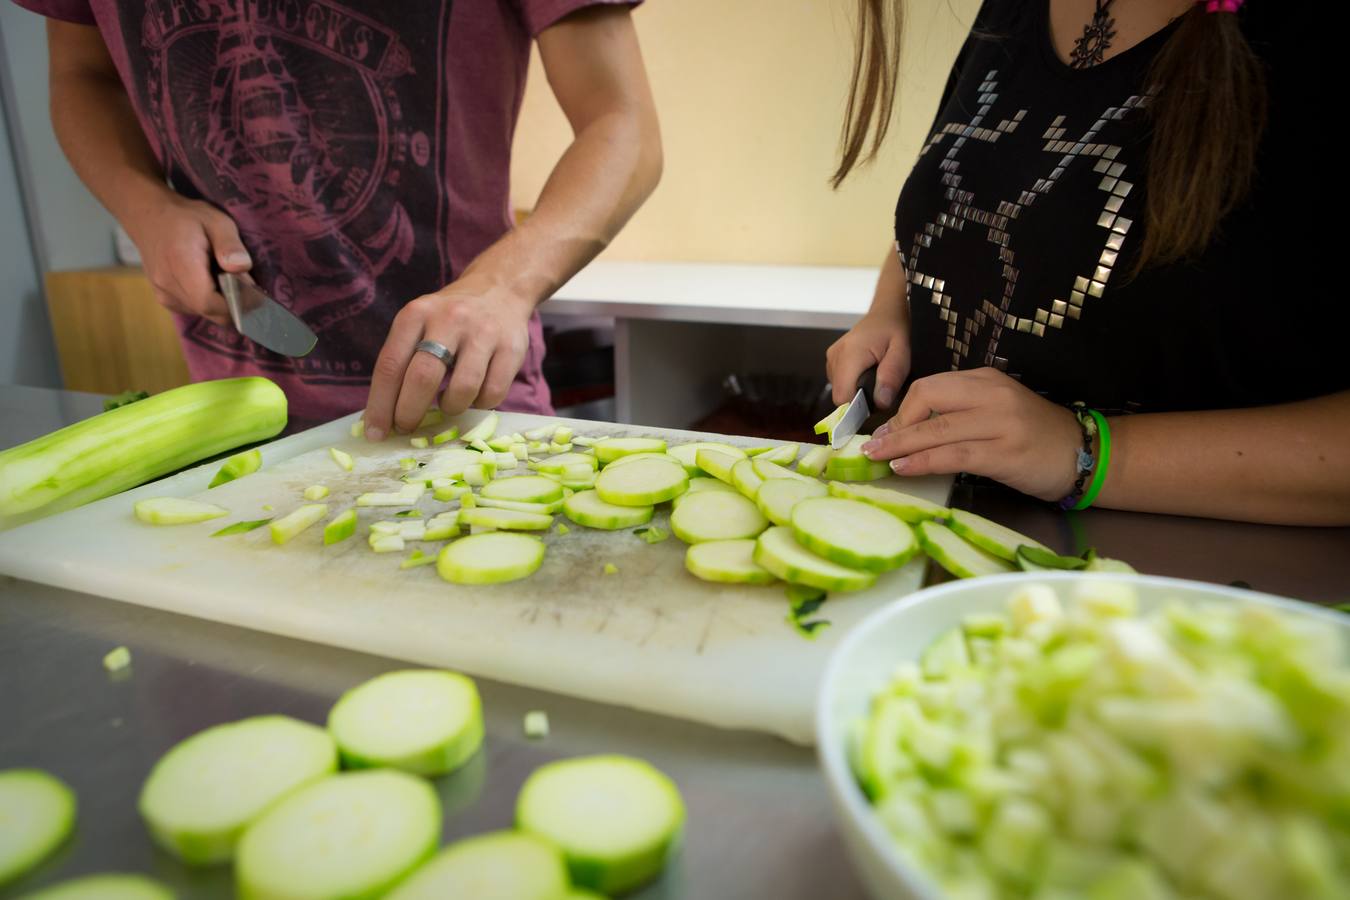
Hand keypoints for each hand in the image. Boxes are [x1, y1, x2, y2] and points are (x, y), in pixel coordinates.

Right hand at [125, 194, 251, 326]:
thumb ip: (230, 245)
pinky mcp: (166, 300)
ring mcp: (164, 295)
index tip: (256, 293)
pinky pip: (197, 310)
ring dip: (223, 302)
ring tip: (224, 276)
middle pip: (211, 313)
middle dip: (235, 304)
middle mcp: (167, 285)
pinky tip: (210, 280)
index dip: (237, 303)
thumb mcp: (217, 222)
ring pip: (206, 314)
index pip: (209, 303)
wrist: (150, 217)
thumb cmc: (187, 218)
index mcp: (179, 264)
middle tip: (246, 283)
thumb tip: (243, 267)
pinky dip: (210, 301)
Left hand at [363, 275, 534, 439]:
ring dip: (451, 407)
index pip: (390, 366)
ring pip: (463, 389)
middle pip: (423, 378)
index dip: (380, 406)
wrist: (499, 290)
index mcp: (416, 314)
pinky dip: (480, 404)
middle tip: (407, 427)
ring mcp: (483, 333)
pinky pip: (493, 393)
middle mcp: (449, 319)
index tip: (375, 433)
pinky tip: (474, 395)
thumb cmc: (449, 319)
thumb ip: (402, 362)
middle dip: (410, 412)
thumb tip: (382, 416)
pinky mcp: (511, 348)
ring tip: (448, 404)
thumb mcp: (419, 325)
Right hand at [825, 310, 908, 408]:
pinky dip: (852, 382)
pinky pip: (839, 381)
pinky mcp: (832, 358)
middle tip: (880, 386)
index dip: (858, 406)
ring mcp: (831, 357)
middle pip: (840, 395)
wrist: (886, 311)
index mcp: (850, 354)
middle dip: (860, 398)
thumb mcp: (902, 352)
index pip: (842, 396)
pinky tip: (866, 372)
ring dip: (856, 390)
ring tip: (874, 375)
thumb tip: (880, 403)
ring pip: (839, 390)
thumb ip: (891, 376)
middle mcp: (835, 355)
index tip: (876, 402)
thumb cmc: (895, 329)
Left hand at [861, 368, 1081, 501]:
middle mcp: (992, 395)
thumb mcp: (995, 412)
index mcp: (986, 380)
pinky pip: (953, 455)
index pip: (930, 386)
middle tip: (874, 447)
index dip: (902, 410)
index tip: (887, 431)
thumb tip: (908, 429)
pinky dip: (923, 461)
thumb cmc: (1033, 436)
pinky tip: (905, 468)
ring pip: (936, 430)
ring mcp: (1000, 422)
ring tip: (877, 459)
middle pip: (927, 399)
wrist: (1082, 454)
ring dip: (900, 445)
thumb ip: (958, 412)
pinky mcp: (1005, 452)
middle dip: (895, 425)